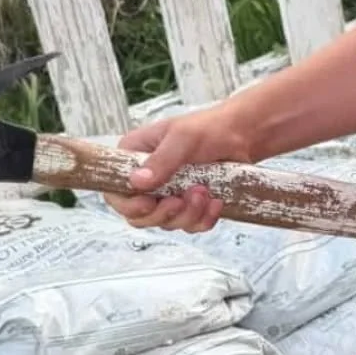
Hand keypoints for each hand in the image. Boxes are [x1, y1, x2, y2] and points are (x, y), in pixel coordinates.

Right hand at [106, 104, 256, 234]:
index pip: (115, 192)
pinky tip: (215, 202)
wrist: (240, 136)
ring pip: (166, 223)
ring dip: (187, 215)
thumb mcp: (183, 138)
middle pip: (138, 216)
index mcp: (134, 158)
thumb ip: (161, 160)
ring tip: (204, 192)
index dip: (127, 205)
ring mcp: (167, 196)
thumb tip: (137, 182)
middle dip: (163, 213)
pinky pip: (189, 226)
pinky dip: (203, 219)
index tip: (149, 203)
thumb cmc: (209, 128)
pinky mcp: (188, 207)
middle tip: (182, 199)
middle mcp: (146, 180)